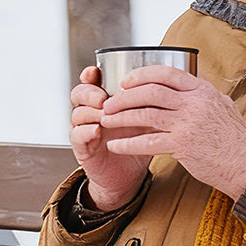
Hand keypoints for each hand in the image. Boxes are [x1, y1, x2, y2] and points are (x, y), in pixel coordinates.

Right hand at [69, 66, 153, 211]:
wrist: (130, 174)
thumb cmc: (137, 142)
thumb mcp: (146, 119)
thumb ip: (150, 103)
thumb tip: (169, 85)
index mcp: (105, 100)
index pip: (91, 81)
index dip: (90, 74)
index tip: (96, 71)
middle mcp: (92, 112)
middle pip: (79, 93)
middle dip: (89, 92)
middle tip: (102, 97)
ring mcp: (85, 129)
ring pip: (77, 113)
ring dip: (89, 112)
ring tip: (102, 114)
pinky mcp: (83, 148)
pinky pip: (77, 136)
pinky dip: (85, 131)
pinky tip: (96, 130)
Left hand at [99, 65, 245, 201]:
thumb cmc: (234, 138)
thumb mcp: (221, 106)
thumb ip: (201, 96)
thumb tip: (183, 87)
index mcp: (202, 91)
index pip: (167, 74)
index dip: (142, 75)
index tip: (126, 81)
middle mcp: (195, 103)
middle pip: (151, 92)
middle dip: (125, 97)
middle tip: (109, 103)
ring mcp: (188, 123)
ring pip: (145, 114)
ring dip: (121, 118)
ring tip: (106, 121)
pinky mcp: (183, 145)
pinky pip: (148, 142)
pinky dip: (128, 143)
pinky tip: (116, 145)